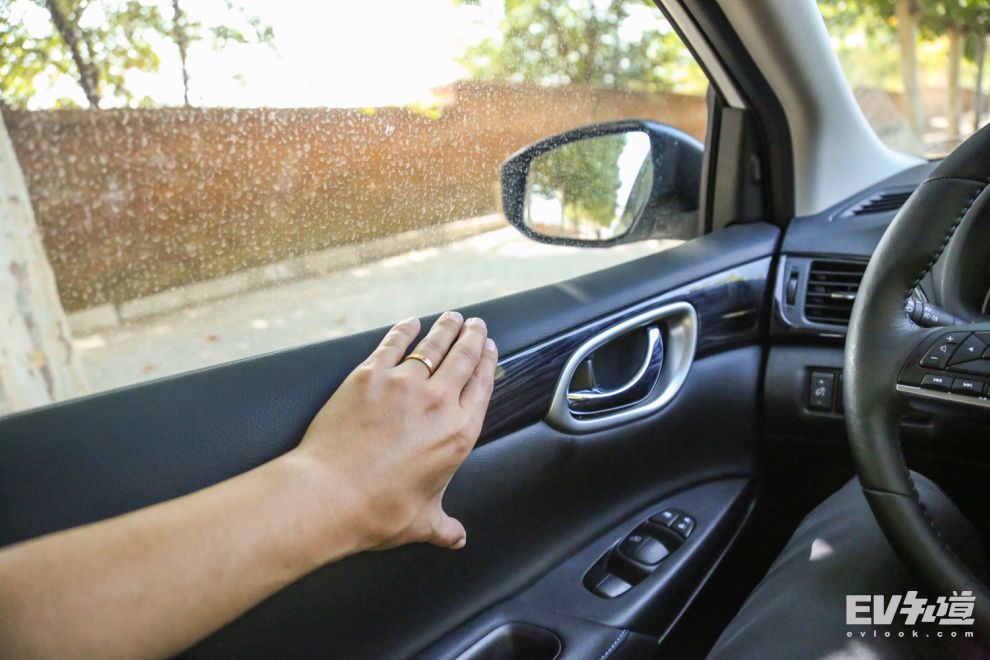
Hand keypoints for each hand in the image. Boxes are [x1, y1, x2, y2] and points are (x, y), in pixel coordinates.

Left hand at [293, 311, 496, 552]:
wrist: (330, 494)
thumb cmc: (376, 510)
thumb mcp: (422, 522)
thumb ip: (444, 527)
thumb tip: (456, 539)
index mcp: (458, 433)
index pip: (482, 386)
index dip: (489, 363)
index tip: (491, 349)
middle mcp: (438, 402)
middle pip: (464, 357)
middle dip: (473, 337)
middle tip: (477, 325)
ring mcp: (403, 384)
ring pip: (433, 345)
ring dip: (446, 328)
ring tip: (453, 317)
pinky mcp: (369, 375)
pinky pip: (393, 343)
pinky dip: (404, 331)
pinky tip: (410, 323)